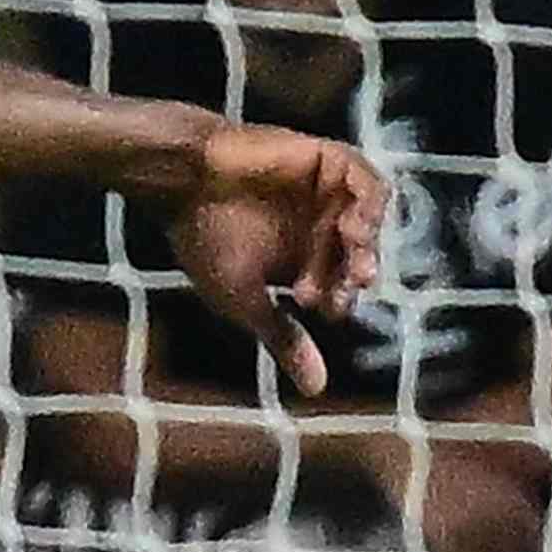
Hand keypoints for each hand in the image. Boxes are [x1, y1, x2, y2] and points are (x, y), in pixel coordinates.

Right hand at [171, 122, 383, 399]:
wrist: (182, 182)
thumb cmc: (204, 240)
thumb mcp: (246, 300)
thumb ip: (284, 339)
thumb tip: (317, 391)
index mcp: (303, 261)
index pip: (342, 286)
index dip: (339, 299)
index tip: (315, 304)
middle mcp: (319, 228)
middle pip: (360, 255)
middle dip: (359, 272)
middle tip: (353, 281)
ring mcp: (324, 194)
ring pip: (369, 218)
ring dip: (369, 240)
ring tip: (352, 255)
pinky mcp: (325, 160)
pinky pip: (366, 177)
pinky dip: (368, 201)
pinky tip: (352, 222)